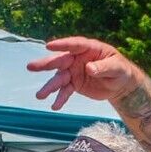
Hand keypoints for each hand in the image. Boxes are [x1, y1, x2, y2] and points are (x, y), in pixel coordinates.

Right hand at [28, 37, 145, 110]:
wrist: (120, 85)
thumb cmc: (120, 70)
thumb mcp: (117, 67)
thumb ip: (104, 67)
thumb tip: (89, 68)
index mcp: (89, 49)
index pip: (74, 45)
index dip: (62, 45)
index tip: (49, 46)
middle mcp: (78, 59)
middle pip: (60, 60)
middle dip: (46, 64)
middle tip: (30, 67)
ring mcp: (74, 71)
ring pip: (59, 78)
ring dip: (50, 87)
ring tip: (40, 96)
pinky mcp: (74, 84)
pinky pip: (65, 91)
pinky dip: (60, 98)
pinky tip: (55, 106)